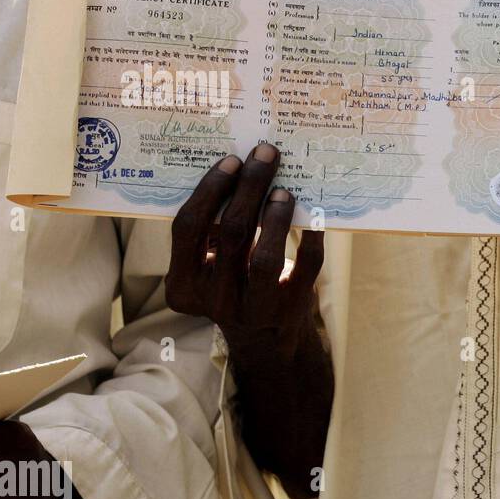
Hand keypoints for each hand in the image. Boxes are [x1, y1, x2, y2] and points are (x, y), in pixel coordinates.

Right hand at [166, 144, 332, 498]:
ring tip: (284, 188)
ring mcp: (254, 310)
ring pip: (264, 257)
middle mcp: (214, 300)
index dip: (210, 190)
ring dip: (276, 215)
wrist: (268, 344)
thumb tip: (238, 169)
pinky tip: (315, 213)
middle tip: (264, 154)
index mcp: (184, 285)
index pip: (188, 228)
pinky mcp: (290, 311)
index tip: (231, 160)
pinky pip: (305, 268)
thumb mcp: (212, 267)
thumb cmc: (236, 287)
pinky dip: (311, 238)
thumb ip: (214, 231)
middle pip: (230, 233)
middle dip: (249, 187)